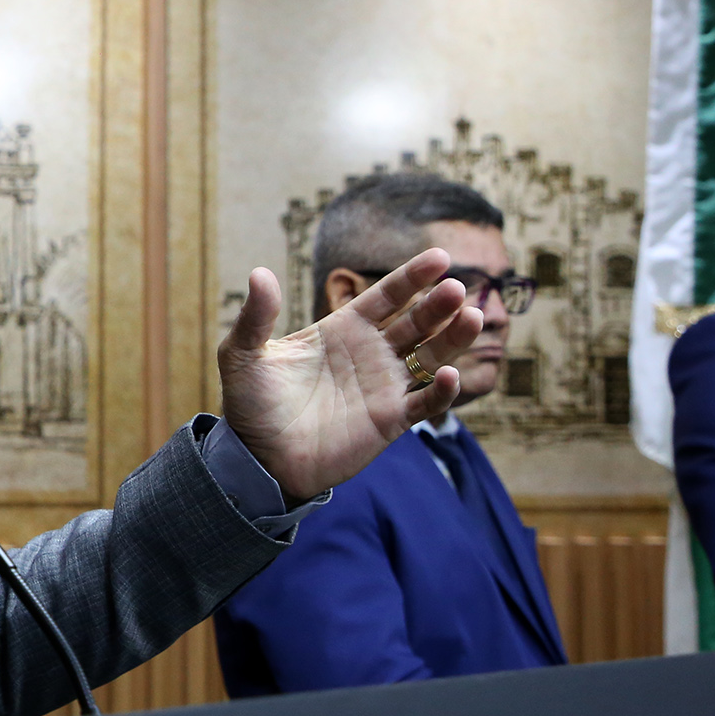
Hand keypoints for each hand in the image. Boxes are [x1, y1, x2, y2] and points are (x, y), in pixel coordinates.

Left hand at [219, 249, 482, 502]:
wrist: (257, 458)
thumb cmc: (250, 405)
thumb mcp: (243, 355)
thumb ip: (256, 316)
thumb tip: (259, 273)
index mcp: (342, 330)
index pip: (386, 297)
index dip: (413, 278)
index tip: (440, 256)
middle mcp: (370, 354)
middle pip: (416, 322)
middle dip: (438, 305)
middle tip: (456, 288)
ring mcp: (384, 387)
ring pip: (431, 357)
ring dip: (453, 338)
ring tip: (470, 316)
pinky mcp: (390, 421)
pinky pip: (426, 403)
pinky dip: (443, 391)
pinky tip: (450, 375)